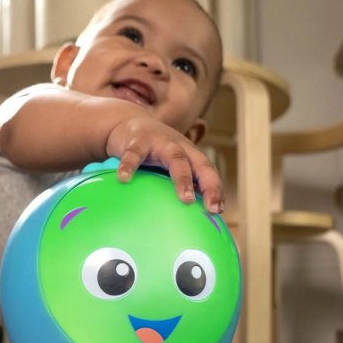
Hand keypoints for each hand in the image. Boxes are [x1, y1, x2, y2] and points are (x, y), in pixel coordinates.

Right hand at [107, 116, 223, 213]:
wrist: (129, 122)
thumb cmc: (153, 152)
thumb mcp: (169, 165)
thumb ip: (180, 184)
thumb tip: (188, 219)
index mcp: (189, 155)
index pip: (208, 171)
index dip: (216, 189)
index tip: (218, 211)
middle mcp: (179, 147)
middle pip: (198, 165)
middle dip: (208, 185)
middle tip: (211, 208)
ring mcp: (159, 142)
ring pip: (175, 158)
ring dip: (183, 179)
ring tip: (185, 199)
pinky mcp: (137, 141)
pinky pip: (134, 154)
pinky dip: (129, 166)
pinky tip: (124, 179)